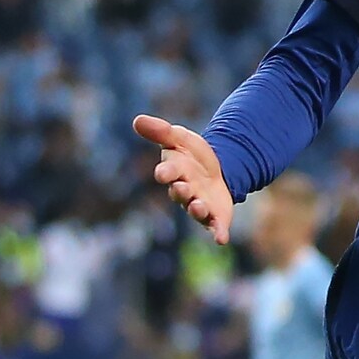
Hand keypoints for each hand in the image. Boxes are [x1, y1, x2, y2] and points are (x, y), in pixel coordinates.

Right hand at [133, 114, 232, 244]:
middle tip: (182, 187)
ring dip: (197, 209)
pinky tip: (221, 239)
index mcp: (175, 171)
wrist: (219, 170)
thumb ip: (161, 132)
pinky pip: (214, 227)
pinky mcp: (215, 217)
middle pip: (180, 193)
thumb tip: (137, 119)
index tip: (163, 172)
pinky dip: (217, 233)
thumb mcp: (180, 138)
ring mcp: (199, 205)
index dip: (166, 172)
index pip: (168, 172)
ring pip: (196, 210)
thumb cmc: (193, 156)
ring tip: (199, 206)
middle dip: (180, 191)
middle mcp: (185, 191)